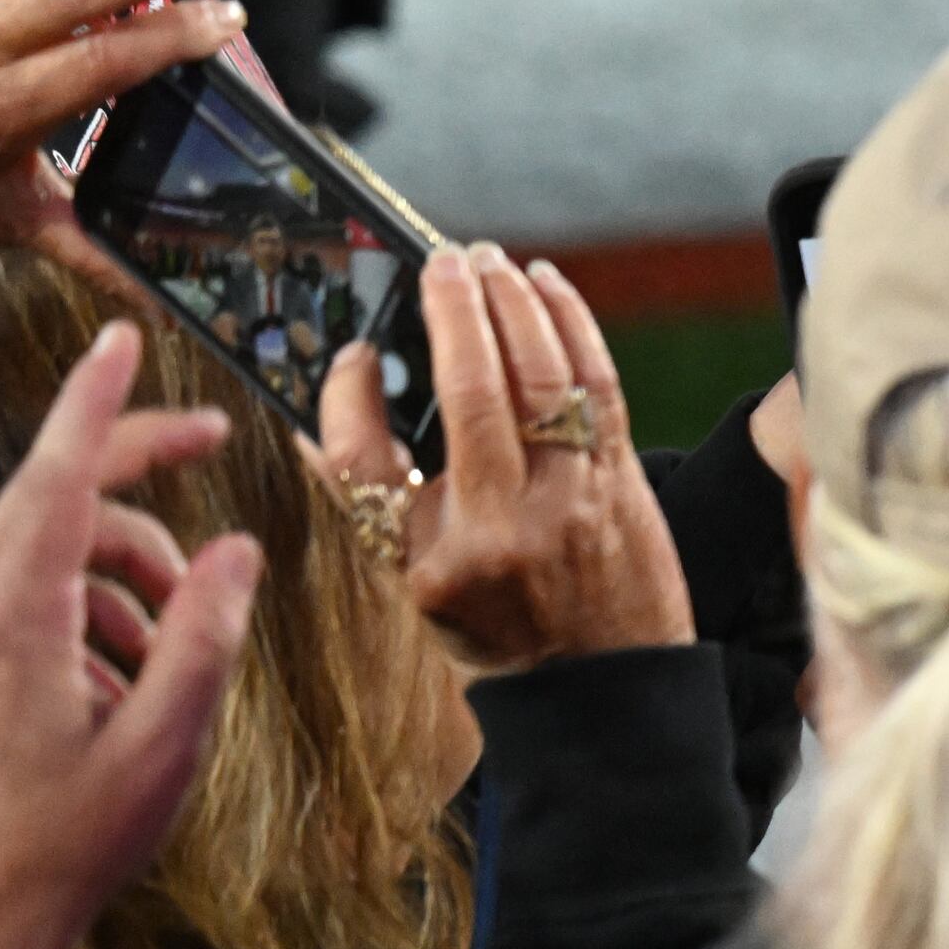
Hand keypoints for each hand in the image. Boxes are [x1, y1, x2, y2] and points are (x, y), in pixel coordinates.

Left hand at [0, 322, 257, 948]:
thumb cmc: (63, 847)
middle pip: (53, 496)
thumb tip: (234, 552)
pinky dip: (88, 610)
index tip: (119, 339)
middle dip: (135, 462)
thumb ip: (205, 634)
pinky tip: (125, 679)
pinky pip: (25, 600)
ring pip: (46, 552)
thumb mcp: (164, 743)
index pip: (57, 479)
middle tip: (210, 442)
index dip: (95, 403)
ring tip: (180, 635)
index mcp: (14, 625)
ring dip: (126, 565)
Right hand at [316, 246, 690, 674]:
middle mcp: (497, 527)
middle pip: (470, 395)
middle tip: (442, 261)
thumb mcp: (421, 588)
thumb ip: (380, 507)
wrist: (606, 687)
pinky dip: (572, 324)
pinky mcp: (621, 478)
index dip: (348, 400)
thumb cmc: (506, 634)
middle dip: (454, 313)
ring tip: (491, 262)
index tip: (355, 355)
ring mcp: (568, 499)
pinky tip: (548, 288)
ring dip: (515, 303)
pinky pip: (596, 381)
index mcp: (427, 561)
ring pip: (540, 375)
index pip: (366, 463)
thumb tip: (326, 421)